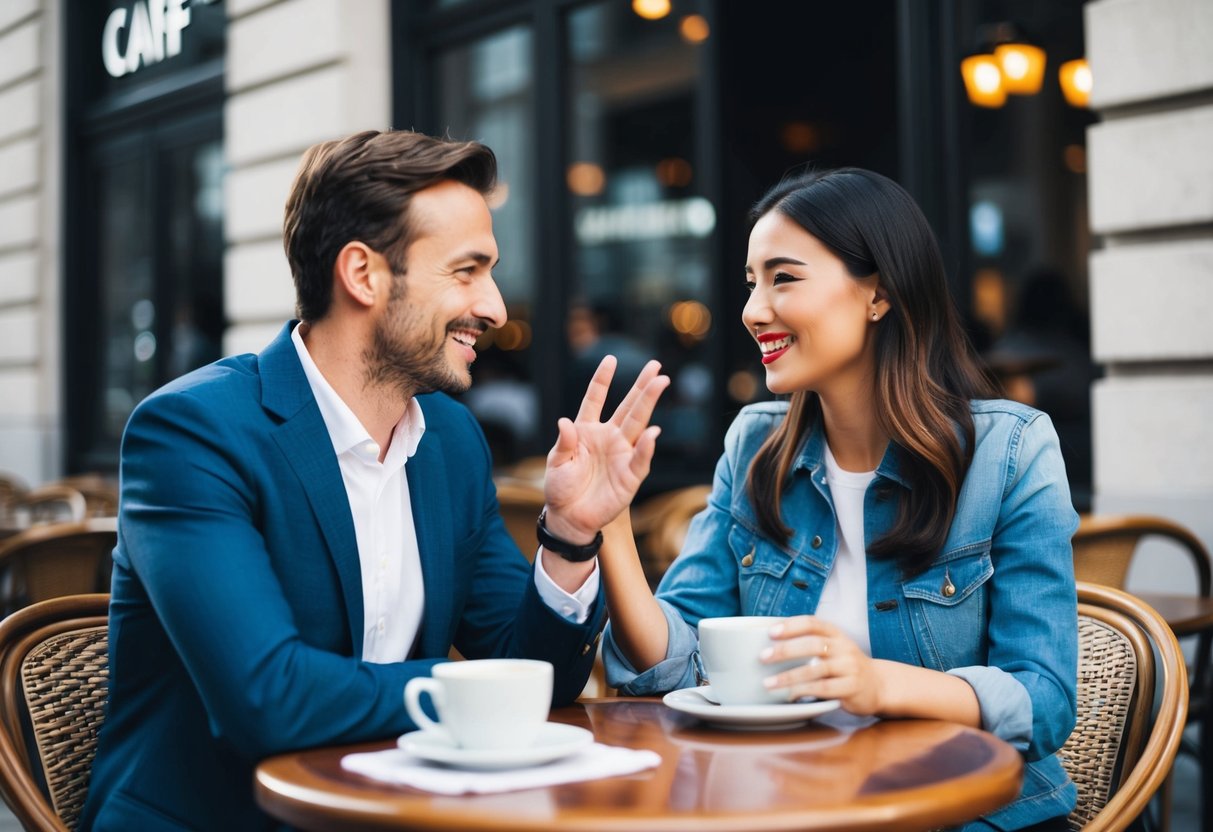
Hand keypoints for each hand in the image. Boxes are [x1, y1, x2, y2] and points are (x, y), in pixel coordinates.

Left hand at [542, 356, 669, 542]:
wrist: (568, 517)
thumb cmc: (561, 488)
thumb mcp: (556, 462)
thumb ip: (564, 442)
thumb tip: (565, 422)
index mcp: (587, 431)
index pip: (595, 399)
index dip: (603, 380)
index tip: (610, 359)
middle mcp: (608, 438)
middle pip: (627, 407)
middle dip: (641, 386)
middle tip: (655, 366)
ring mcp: (621, 455)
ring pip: (638, 424)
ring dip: (649, 404)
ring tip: (660, 382)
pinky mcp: (629, 476)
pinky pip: (640, 459)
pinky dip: (645, 447)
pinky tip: (652, 432)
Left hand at [760, 617, 884, 714]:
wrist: (879, 685)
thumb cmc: (845, 666)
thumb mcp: (832, 648)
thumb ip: (810, 644)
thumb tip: (770, 645)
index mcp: (836, 634)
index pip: (813, 623)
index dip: (791, 625)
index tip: (770, 632)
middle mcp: (844, 648)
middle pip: (813, 644)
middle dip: (786, 650)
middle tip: (763, 657)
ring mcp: (850, 667)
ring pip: (817, 669)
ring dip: (789, 676)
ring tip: (769, 683)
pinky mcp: (852, 687)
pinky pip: (825, 688)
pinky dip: (805, 691)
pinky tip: (789, 695)